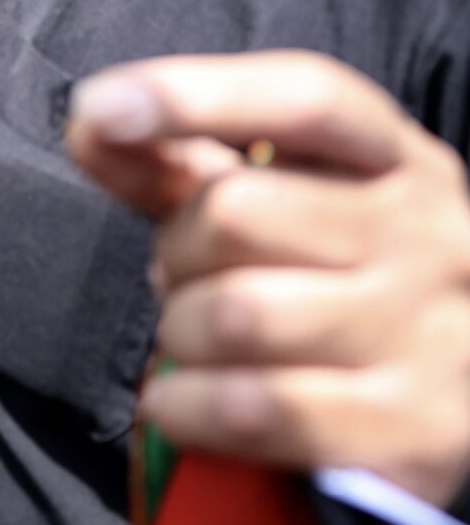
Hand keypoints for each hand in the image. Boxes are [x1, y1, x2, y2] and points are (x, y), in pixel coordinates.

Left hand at [67, 50, 469, 508]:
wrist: (432, 399)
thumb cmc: (322, 276)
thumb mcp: (265, 198)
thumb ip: (172, 158)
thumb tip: (90, 121)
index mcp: (394, 157)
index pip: (305, 99)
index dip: (195, 95)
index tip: (100, 106)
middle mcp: (431, 234)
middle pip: (235, 213)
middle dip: (176, 252)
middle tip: (189, 278)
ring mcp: (434, 335)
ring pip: (236, 315)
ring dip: (182, 334)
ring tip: (202, 339)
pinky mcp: (416, 430)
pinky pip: (253, 409)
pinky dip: (188, 407)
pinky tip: (186, 403)